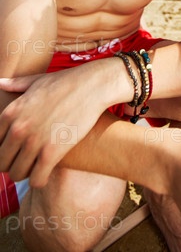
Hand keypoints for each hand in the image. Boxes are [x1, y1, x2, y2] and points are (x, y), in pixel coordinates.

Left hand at [0, 64, 111, 186]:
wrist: (91, 86)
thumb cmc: (66, 82)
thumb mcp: (37, 81)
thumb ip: (16, 85)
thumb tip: (0, 84)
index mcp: (10, 112)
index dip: (4, 148)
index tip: (15, 149)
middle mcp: (18, 129)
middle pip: (2, 162)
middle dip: (12, 164)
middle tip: (25, 161)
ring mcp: (34, 142)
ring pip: (17, 174)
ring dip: (25, 173)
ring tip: (36, 167)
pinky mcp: (52, 153)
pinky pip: (36, 180)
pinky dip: (40, 180)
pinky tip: (47, 173)